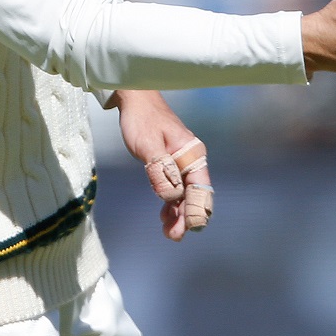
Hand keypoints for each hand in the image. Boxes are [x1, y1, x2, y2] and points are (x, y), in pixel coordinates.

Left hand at [115, 90, 211, 239]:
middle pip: (195, 195)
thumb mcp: (148, 146)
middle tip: (173, 235)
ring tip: (168, 233)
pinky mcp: (169, 165)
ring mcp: (181, 164)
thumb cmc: (142, 120)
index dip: (197, 209)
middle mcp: (191, 160)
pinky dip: (170, 204)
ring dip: (178, 214)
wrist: (134, 99)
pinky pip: (174, 189)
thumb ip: (160, 170)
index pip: (200, 188)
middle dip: (187, 217)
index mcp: (192, 154)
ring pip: (184, 195)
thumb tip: (171, 196)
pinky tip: (164, 217)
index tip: (190, 227)